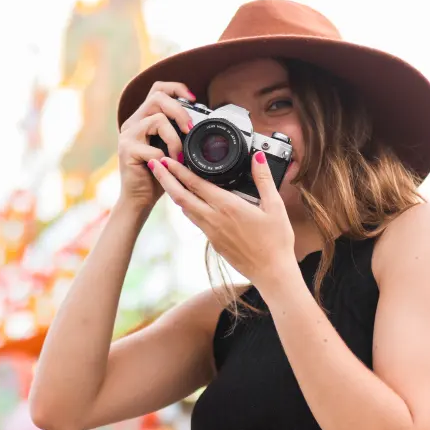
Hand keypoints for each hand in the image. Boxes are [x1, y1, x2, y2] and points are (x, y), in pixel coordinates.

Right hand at [117, 82, 197, 208]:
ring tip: (179, 156)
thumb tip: (200, 121)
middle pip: (157, 98)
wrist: (139, 199)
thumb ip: (178, 133)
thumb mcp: (171, 149)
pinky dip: (166, 159)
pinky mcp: (127, 150)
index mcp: (143, 118)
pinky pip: (154, 148)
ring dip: (175, 139)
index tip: (194, 99)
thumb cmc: (157, 175)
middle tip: (190, 129)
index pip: (157, 89)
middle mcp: (132, 122)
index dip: (176, 88)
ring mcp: (128, 135)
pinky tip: (168, 168)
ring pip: (158, 120)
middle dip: (180, 111)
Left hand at [148, 151, 298, 289]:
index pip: (195, 184)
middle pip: (180, 196)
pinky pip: (195, 220)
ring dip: (174, 192)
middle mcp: (214, 219)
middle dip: (165, 179)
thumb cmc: (276, 241)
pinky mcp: (213, 242)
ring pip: (185, 209)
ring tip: (166, 178)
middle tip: (153, 164)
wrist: (271, 273)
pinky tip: (188, 201)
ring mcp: (211, 232)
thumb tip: (258, 157)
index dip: (177, 170)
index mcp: (228, 207)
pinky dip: (187, 207)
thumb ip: (264, 179)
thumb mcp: (275, 206)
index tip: (165, 159)